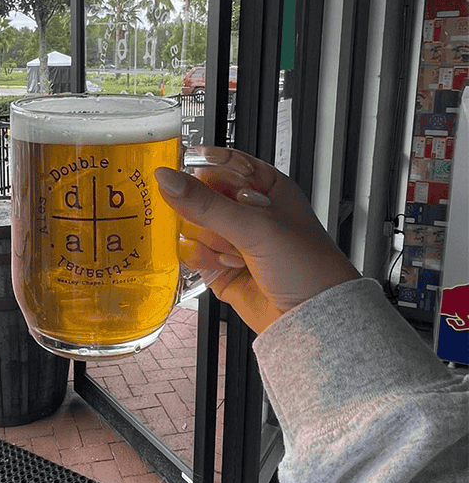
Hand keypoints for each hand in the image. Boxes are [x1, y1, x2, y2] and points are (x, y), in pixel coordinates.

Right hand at [155, 148, 359, 334]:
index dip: (198, 166)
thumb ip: (207, 203)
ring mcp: (232, 240)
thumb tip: (168, 179)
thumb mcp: (256, 226)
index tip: (176, 169)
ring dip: (209, 240)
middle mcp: (246, 212)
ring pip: (193, 226)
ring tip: (234, 252)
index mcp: (264, 187)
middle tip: (216, 221)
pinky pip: (192, 254)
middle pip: (200, 196)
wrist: (312, 318)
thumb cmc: (307, 266)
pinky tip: (223, 264)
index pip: (222, 164)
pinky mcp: (219, 267)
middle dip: (202, 211)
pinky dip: (202, 259)